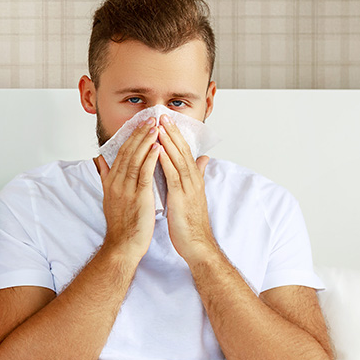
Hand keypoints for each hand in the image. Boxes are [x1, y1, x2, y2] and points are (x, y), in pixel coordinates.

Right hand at [93, 116, 159, 263]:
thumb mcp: (109, 196)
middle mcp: (116, 183)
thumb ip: (105, 176)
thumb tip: (99, 160)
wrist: (122, 245)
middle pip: (127, 152)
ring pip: (135, 159)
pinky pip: (144, 174)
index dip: (130, 137)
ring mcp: (126, 189)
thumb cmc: (121, 224)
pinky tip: (157, 147)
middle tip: (150, 119)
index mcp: (111, 182)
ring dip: (146, 141)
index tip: (140, 124)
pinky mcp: (138, 197)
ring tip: (156, 127)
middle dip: (139, 134)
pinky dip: (150, 159)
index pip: (120, 153)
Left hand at [156, 114, 220, 266]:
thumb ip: (195, 176)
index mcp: (192, 179)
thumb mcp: (192, 195)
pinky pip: (172, 176)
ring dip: (168, 141)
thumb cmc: (190, 223)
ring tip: (159, 125)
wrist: (196, 244)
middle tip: (162, 115)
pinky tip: (157, 150)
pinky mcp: (181, 198)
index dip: (175, 136)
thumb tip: (202, 160)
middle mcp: (192, 180)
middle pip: (182, 151)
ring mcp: (187, 188)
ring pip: (178, 159)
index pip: (184, 152)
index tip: (166, 121)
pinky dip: (165, 161)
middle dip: (171, 132)